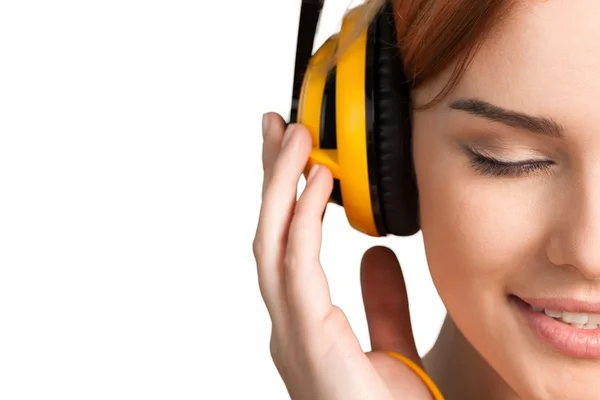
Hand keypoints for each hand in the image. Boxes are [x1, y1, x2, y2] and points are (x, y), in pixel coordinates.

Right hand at [253, 112, 437, 398]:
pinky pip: (298, 269)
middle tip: (276, 125)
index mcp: (304, 325)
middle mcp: (287, 325)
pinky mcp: (308, 341)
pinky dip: (303, 220)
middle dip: (270, 179)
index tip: (295, 153)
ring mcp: (291, 334)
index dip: (286, 197)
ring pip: (272, 245)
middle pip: (269, 236)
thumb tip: (376, 252)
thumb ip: (380, 301)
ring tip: (294, 137)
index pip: (285, 247)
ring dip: (280, 187)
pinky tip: (318, 182)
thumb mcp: (390, 347)